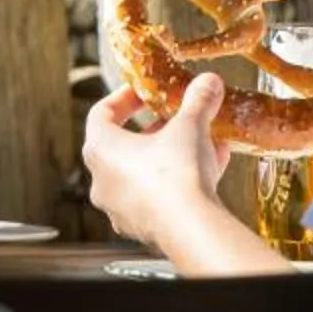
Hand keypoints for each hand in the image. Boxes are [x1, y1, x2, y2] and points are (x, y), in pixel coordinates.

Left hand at [82, 71, 231, 254]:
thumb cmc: (176, 175)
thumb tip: (207, 83)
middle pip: (125, 146)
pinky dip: (180, 183)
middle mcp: (103, 181)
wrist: (190, 227)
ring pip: (145, 174)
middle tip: (176, 119)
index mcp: (101, 150)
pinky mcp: (144, 227)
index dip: (122, 99)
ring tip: (203, 143)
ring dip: (172, 156)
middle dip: (155, 130)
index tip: (142, 92)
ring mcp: (121, 208)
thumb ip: (197, 101)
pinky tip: (211, 170)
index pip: (101, 114)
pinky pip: (160, 198)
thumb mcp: (190, 125)